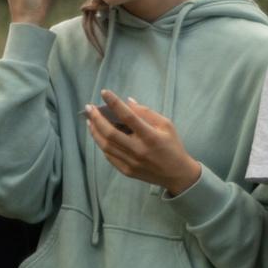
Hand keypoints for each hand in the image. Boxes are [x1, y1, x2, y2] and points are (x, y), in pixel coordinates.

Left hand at [84, 91, 201, 196]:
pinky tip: (100, 135)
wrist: (177, 174)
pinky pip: (109, 156)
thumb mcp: (167, 126)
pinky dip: (102, 144)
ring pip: (105, 145)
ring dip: (95, 131)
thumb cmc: (173, 147)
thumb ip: (147, 113)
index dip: (115, 103)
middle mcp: (138, 150)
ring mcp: (131, 162)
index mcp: (150, 137)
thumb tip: (128, 102)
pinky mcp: (127, 171)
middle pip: (110, 133)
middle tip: (90, 108)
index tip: (105, 93)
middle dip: (97, 118)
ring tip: (90, 120)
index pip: (128, 116)